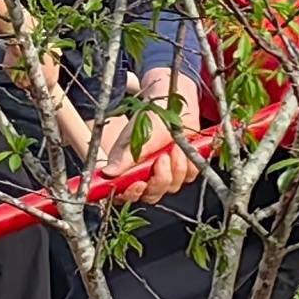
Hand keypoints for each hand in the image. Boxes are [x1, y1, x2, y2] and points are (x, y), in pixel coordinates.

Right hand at [91, 70, 203, 198]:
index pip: (126, 194)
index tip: (140, 183)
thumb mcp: (136, 137)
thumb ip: (125, 157)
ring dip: (176, 167)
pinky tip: (184, 148)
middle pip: (152, 194)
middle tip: (162, 158)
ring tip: (173, 147)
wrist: (172, 103)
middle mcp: (146, 174)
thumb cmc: (149, 118)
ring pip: (172, 186)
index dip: (132, 193)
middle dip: (160, 179)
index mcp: (128, 169)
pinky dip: (189, 163)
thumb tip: (108, 173)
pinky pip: (190, 176)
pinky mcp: (184, 168)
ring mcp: (166, 173)